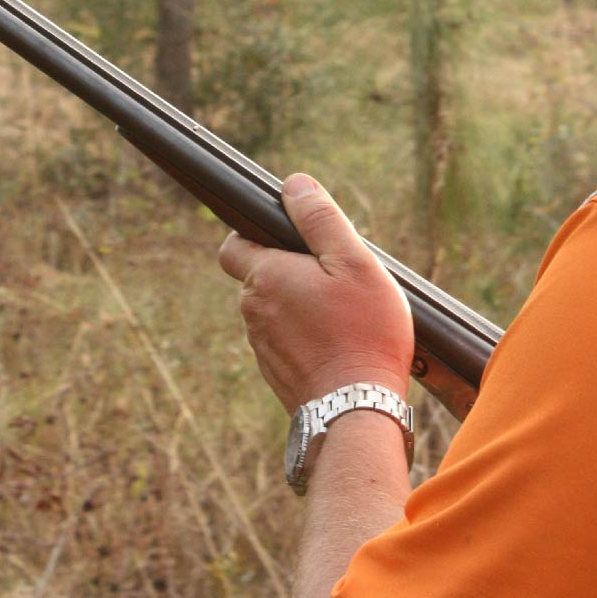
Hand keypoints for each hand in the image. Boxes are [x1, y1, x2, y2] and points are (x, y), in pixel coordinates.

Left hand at [219, 173, 413, 412]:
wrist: (357, 412)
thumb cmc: (363, 333)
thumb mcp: (354, 262)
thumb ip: (320, 219)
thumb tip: (294, 184)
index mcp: (265, 277)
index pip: (233, 244)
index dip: (255, 233)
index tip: (289, 237)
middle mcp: (252, 312)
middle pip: (259, 277)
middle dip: (289, 270)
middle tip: (335, 277)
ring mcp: (262, 347)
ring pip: (274, 311)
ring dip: (299, 305)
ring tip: (343, 313)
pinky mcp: (276, 374)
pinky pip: (286, 342)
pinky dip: (306, 336)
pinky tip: (339, 342)